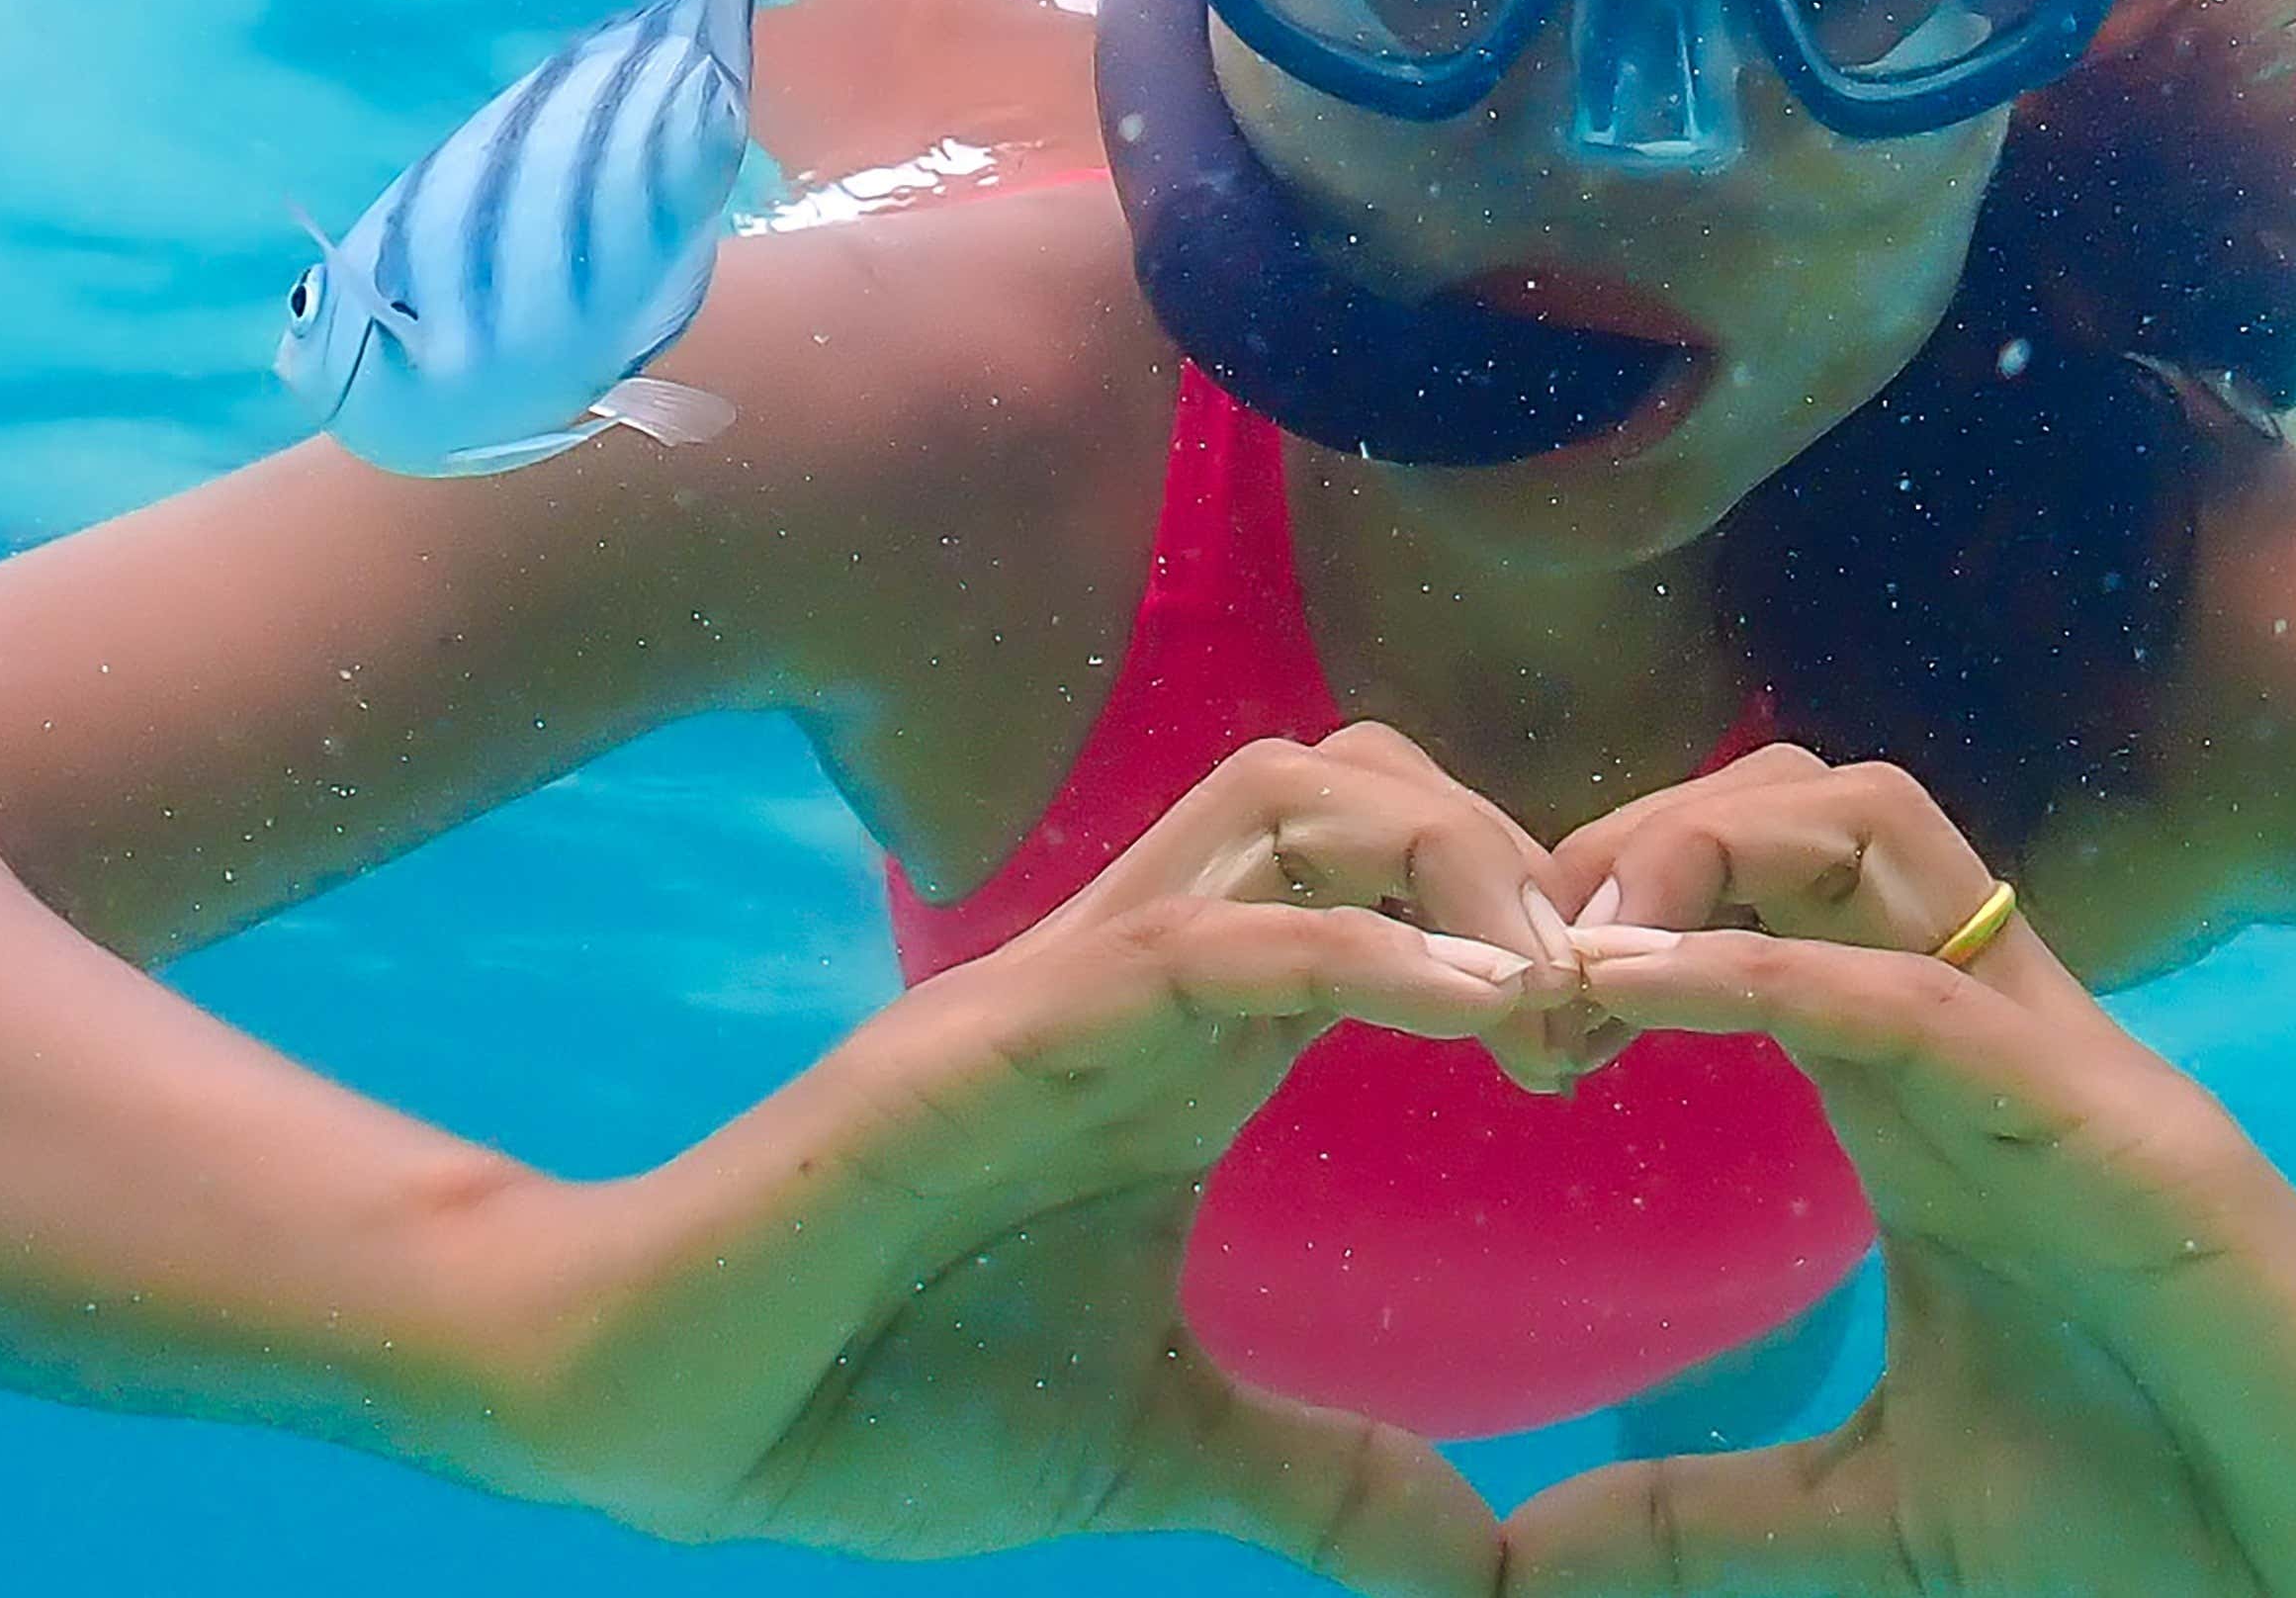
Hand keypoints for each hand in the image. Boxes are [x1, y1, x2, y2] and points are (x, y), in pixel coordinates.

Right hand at [477, 724, 1582, 1596]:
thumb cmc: (876, 1396)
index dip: (1526, 913)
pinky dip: (1349, 945)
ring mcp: (1062, 995)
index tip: (1628, 1033)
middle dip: (1510, 846)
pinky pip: (1192, 940)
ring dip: (1450, 860)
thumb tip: (1474, 1572)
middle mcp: (1140, 982)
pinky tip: (1471, 1000)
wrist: (667, 1415)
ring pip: (1285, 798)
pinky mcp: (985, 1045)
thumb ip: (1321, 1484)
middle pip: (1356, 776)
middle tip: (1604, 1002)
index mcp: (1194, 1050)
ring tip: (1552, 989)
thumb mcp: (1162, 1452)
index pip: (1385, 875)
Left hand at [1509, 750, 2295, 1597]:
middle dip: (1636, 835)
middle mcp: (1981, 1045)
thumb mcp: (1869, 1521)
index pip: (1762, 897)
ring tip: (1577, 951)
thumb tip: (1515, 1567)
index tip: (1493, 1012)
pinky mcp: (2120, 1134)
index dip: (1612, 909)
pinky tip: (1652, 991)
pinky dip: (1774, 967)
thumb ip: (1698, 1522)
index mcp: (1922, 1105)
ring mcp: (2054, 1069)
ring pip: (1871, 822)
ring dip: (1699, 849)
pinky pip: (1927, 991)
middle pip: (1800, 804)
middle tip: (1510, 958)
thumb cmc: (2168, 1529)